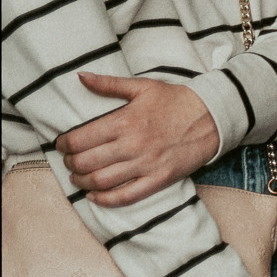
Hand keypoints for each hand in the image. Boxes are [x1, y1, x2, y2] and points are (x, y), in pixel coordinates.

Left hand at [61, 74, 222, 208]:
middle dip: (70, 164)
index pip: (79, 140)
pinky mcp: (159, 179)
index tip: (62, 145)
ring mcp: (146, 164)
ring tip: (79, 177)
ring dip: (82, 182)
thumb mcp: (144, 87)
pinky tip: (94, 195)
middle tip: (69, 161)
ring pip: (100, 181)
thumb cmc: (177, 101)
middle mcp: (132, 145)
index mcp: (125, 121)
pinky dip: (105, 200)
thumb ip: (109, 84)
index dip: (63, 145)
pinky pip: (126, 196)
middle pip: (85, 162)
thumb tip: (81, 76)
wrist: (214, 116)